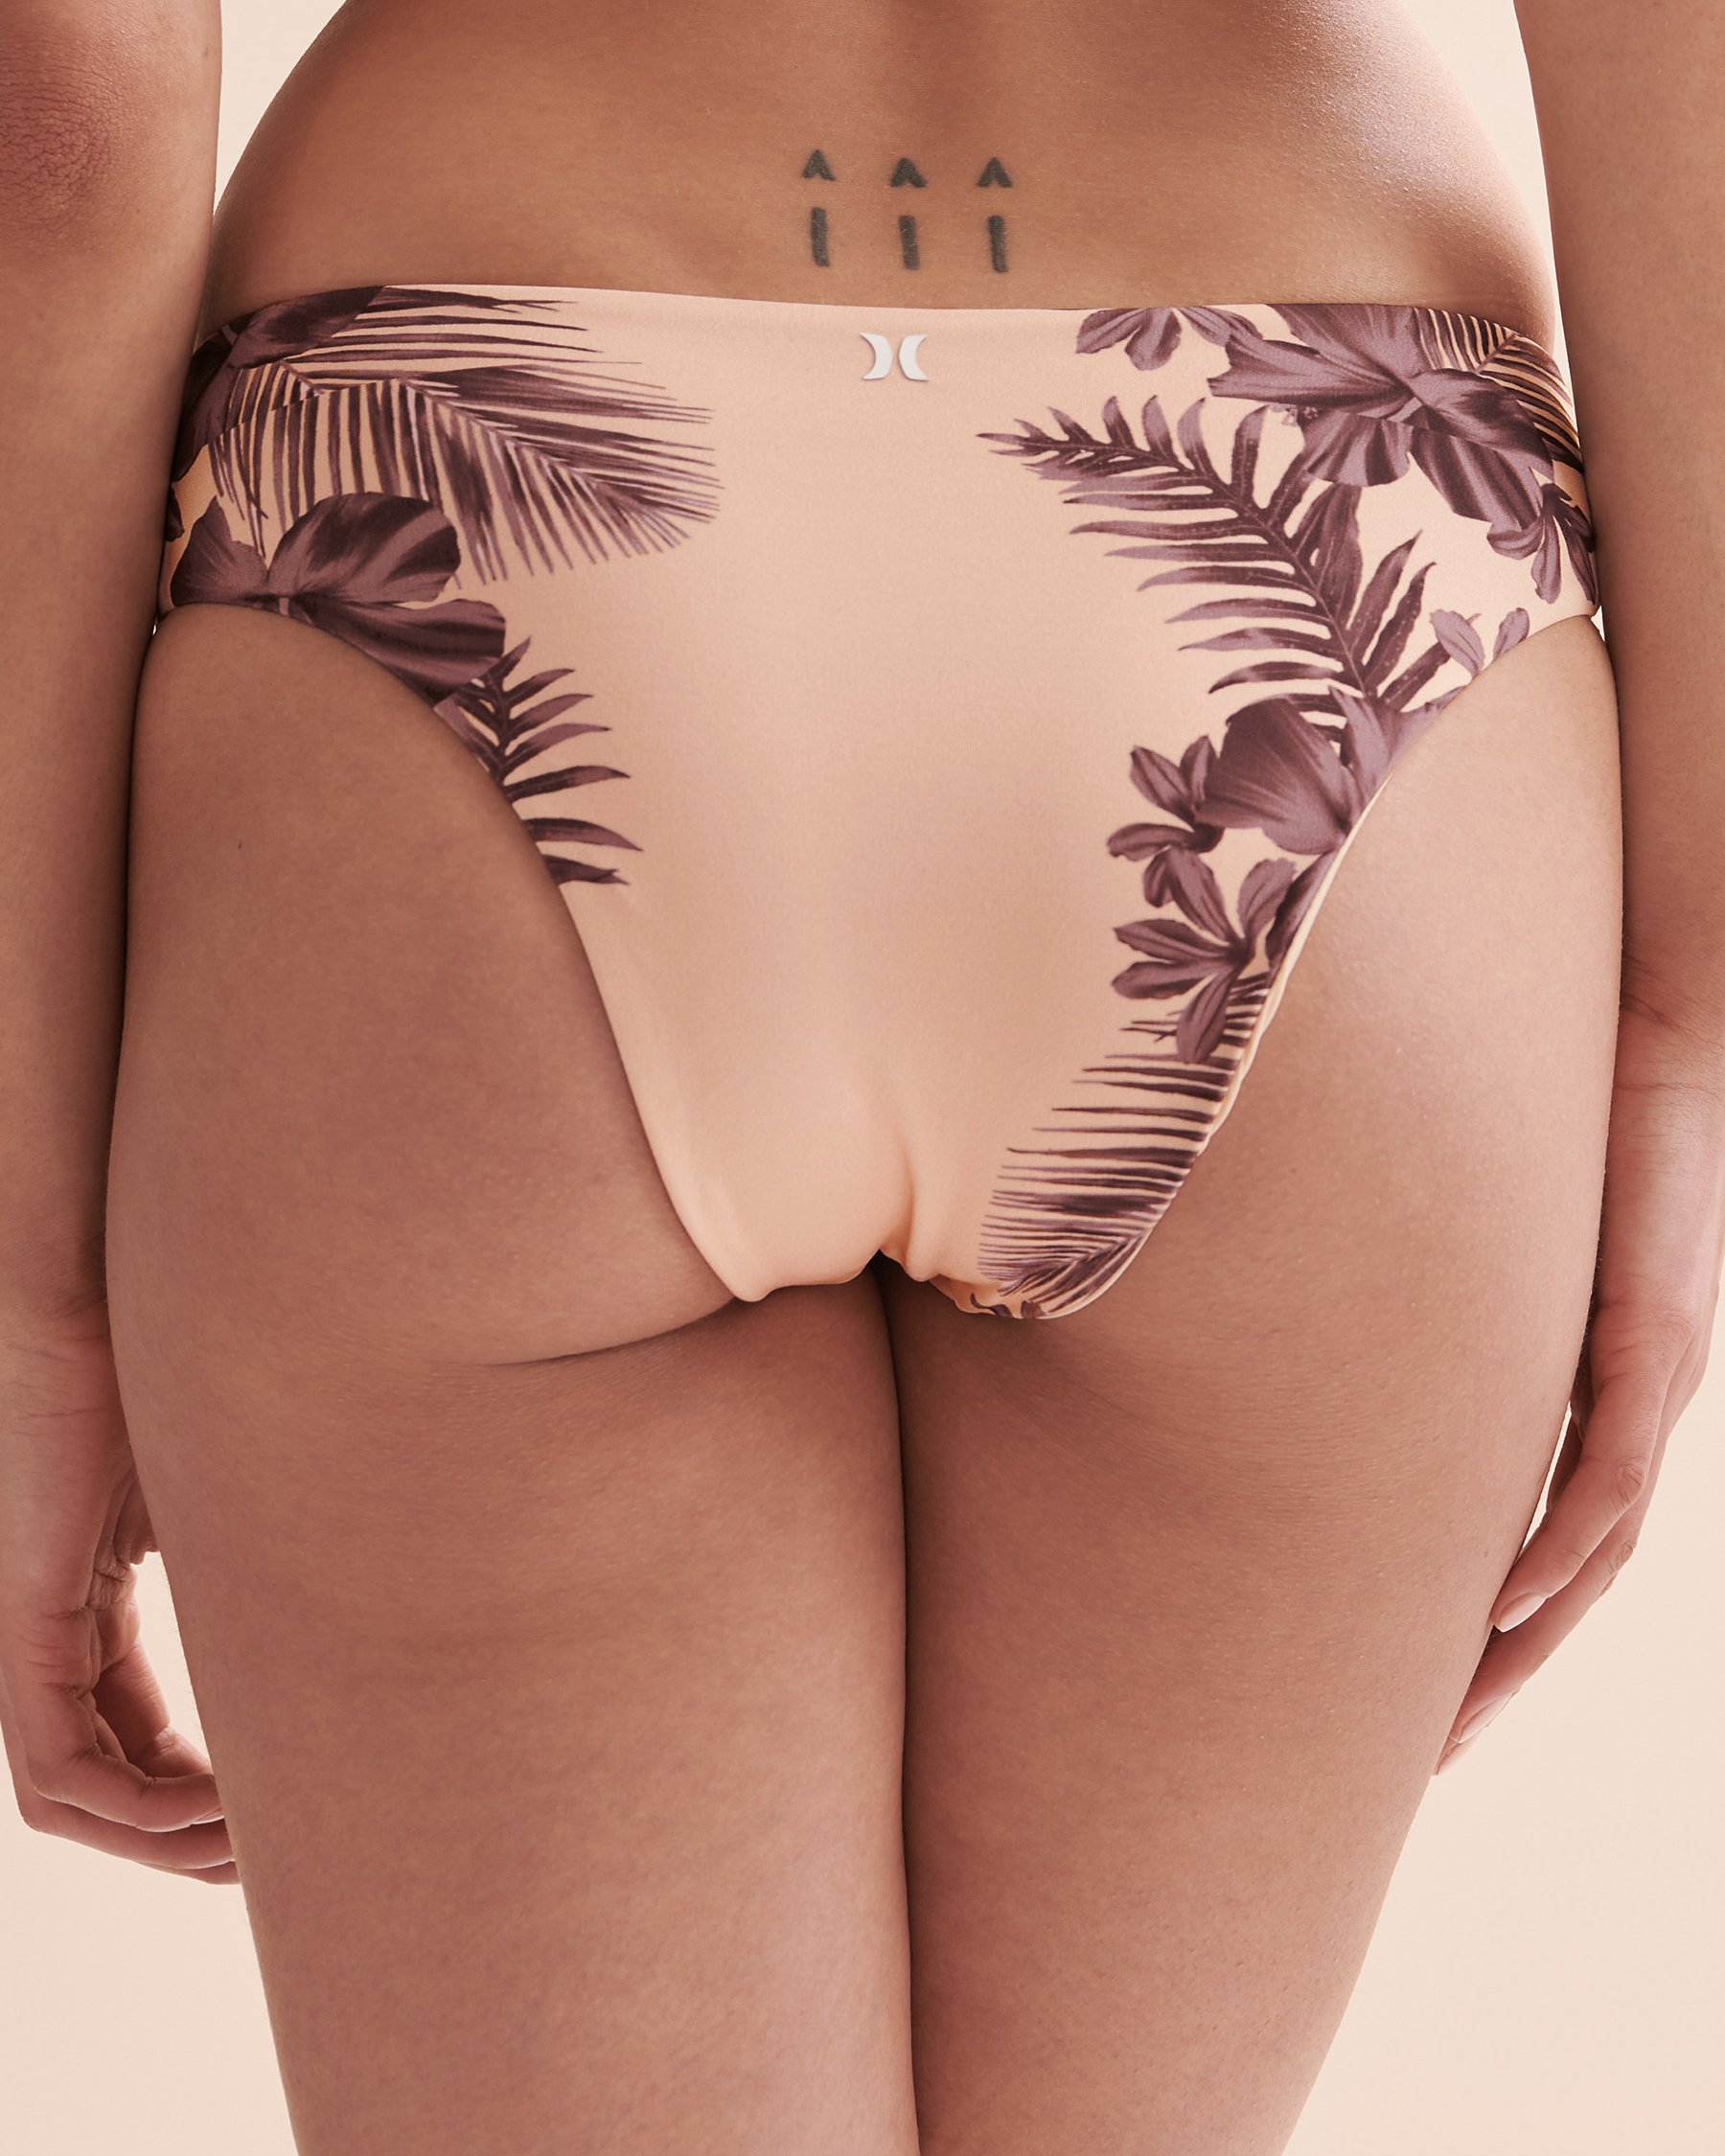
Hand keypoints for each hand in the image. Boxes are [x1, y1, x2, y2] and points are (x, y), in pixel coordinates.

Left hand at [0, 1308, 235, 1878]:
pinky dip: (134, 1808)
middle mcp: (47, 1641)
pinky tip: (211, 1807)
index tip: (278, 1808)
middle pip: (100, 1790)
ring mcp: (27, 1640)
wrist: (97, 1311)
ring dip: (161, 1842)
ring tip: (251, 1846)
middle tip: (269, 1859)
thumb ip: (266, 1556)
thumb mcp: (232, 1497)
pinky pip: (59, 1769)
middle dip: (182, 1841)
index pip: (132, 1741)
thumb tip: (374, 1580)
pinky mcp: (22, 1630)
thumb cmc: (169, 1378)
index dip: (198, 1794)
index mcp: (89, 1610)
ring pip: (71, 1799)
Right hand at [1436, 997, 1724, 1771]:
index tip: (1411, 1694)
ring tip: (1461, 1715)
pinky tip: (1511, 1600)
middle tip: (1428, 1755)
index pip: (1534, 1535)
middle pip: (1571, 1579)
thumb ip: (1398, 1286)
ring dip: (1529, 1643)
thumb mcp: (1456, 1232)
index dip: (1482, 1628)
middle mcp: (1620, 1407)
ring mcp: (1645, 1381)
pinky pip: (1611, 1472)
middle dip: (1501, 1674)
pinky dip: (1563, 1546)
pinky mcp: (1654, 1337)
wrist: (1656, 1030)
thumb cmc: (1544, 1116)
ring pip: (1597, 1552)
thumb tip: (1278, 1300)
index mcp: (1576, 1390)